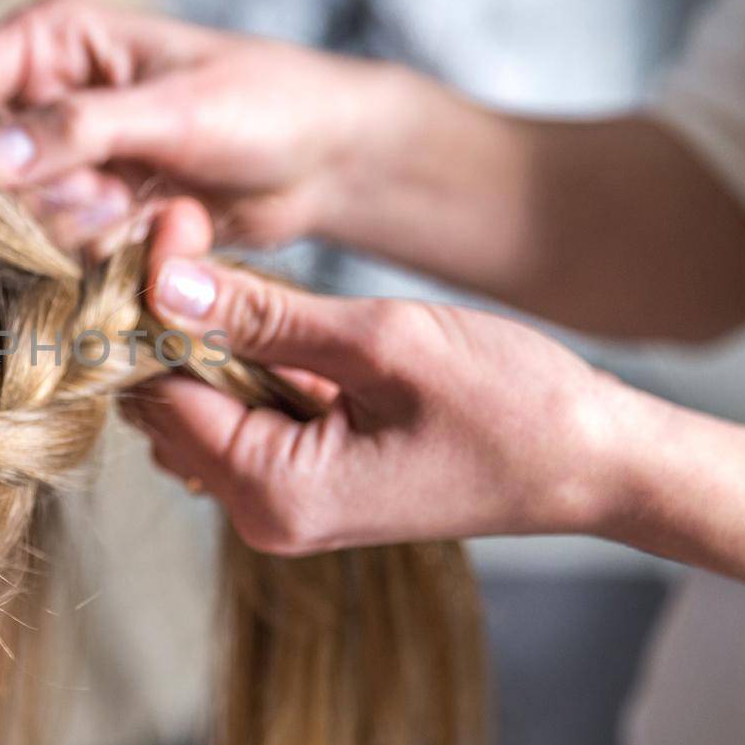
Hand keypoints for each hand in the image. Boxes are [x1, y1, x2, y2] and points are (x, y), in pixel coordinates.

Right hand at [0, 0, 413, 251]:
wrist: (332, 164)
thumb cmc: (268, 106)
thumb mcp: (174, 110)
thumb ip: (78, 129)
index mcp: (50, 39)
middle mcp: (44, 97)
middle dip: (32, 198)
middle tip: (102, 198)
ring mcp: (66, 162)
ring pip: (16, 218)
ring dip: (74, 230)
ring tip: (136, 208)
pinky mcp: (91, 212)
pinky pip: (59, 251)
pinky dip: (99, 254)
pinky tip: (154, 229)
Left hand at [126, 207, 640, 552]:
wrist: (591, 461)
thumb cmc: (509, 405)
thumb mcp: (381, 342)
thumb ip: (264, 317)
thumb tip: (165, 285)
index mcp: (274, 493)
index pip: (161, 393)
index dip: (152, 308)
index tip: (170, 228)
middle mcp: (263, 515)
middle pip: (168, 404)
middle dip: (172, 319)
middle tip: (193, 233)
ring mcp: (283, 505)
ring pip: (201, 407)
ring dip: (211, 339)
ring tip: (240, 273)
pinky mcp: (306, 483)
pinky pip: (244, 417)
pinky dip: (247, 364)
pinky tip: (272, 316)